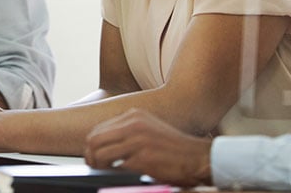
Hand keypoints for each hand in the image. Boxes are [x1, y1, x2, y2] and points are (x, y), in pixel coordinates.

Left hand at [84, 109, 211, 186]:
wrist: (199, 157)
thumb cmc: (175, 149)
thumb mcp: (149, 130)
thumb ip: (128, 133)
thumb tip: (103, 146)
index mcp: (134, 115)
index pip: (98, 129)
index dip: (92, 146)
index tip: (93, 158)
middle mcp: (134, 124)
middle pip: (94, 140)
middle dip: (91, 157)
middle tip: (95, 168)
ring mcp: (138, 140)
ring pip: (100, 154)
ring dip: (99, 167)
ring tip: (107, 173)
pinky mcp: (143, 158)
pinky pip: (116, 168)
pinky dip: (115, 175)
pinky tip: (123, 176)